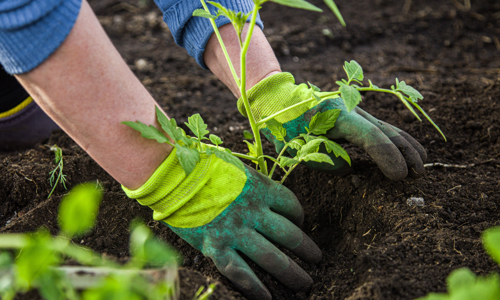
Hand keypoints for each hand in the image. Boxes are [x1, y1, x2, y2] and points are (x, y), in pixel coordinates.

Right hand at [123, 147, 320, 299]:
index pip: (291, 206)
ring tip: (305, 284)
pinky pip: (242, 273)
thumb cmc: (201, 165)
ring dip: (292, 273)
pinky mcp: (216, 247)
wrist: (170, 174)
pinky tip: (268, 298)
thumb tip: (263, 194)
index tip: (300, 224)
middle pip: (289, 235)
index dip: (300, 217)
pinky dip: (256, 288)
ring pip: (272, 258)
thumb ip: (252, 183)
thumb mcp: (235, 167)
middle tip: (317, 260)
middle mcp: (253, 212)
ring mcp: (236, 231)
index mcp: (260, 188)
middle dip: (307, 250)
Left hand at [238, 72, 426, 179]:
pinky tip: (410, 150)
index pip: (370, 137)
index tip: (399, 176)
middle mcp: (351, 109)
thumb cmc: (285, 126)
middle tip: (417, 175)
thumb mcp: (297, 147)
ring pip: (387, 127)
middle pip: (385, 131)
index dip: (387, 157)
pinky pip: (381, 127)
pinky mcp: (355, 115)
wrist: (280, 100)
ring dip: (406, 146)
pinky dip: (396, 140)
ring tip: (422, 165)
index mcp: (336, 116)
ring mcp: (355, 110)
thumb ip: (325, 160)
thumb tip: (350, 167)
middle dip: (405, 153)